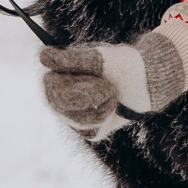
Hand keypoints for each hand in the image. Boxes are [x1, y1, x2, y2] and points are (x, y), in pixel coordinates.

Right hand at [39, 43, 153, 143]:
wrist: (146, 81)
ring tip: (110, 93)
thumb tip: (42, 55)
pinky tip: (113, 107)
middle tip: (107, 85)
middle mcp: (62, 99)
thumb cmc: (120, 65)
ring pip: (75, 119)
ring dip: (98, 104)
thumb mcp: (97, 58)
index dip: (71, 83)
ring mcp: (74, 117)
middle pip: (59, 104)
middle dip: (87, 93)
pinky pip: (90, 130)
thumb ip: (70, 59)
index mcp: (60, 77)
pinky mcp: (89, 131)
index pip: (49, 85)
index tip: (95, 77)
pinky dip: (105, 116)